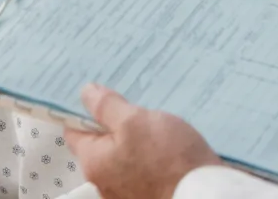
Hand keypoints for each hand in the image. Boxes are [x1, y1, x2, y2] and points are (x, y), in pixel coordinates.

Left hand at [64, 85, 221, 198]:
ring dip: (135, 134)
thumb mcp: (135, 121)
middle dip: (115, 119)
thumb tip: (85, 93)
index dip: (85, 107)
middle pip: (101, 141)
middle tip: (134, 99)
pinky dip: (149, 149)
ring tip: (154, 114)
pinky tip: (166, 137)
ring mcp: (126, 190)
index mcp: (94, 162)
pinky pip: (141, 163)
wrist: (202, 194)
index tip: (101, 89)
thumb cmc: (167, 158)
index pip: (75, 130)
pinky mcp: (147, 191)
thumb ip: (107, 107)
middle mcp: (104, 181)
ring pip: (124, 151)